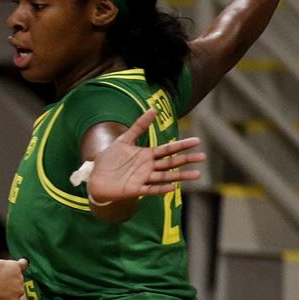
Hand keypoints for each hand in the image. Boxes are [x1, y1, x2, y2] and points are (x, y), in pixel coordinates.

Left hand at [87, 109, 204, 203]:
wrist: (95, 176)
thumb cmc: (109, 159)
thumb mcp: (123, 140)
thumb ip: (138, 126)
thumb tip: (153, 110)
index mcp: (147, 155)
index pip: (168, 149)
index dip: (182, 145)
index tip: (197, 141)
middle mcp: (148, 167)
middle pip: (171, 163)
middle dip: (186, 160)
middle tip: (203, 157)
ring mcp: (143, 179)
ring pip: (165, 177)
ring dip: (180, 176)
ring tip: (197, 175)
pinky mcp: (135, 190)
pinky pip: (150, 189)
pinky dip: (160, 188)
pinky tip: (172, 187)